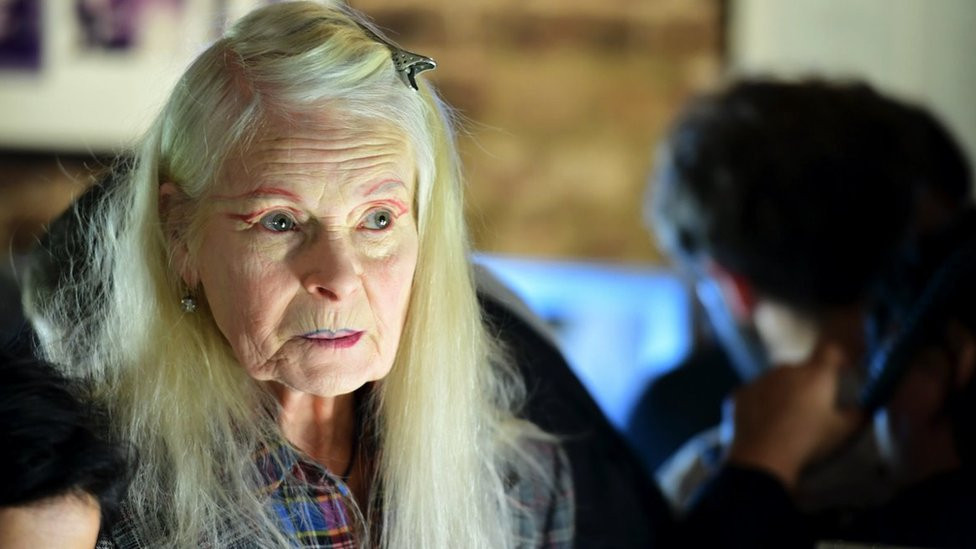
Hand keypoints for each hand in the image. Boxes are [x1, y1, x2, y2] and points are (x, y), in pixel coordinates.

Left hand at [725, 343, 865, 487]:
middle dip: (808, 383)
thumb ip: (858, 414)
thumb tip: (865, 407)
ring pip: (776, 381)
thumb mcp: (843, 431)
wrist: (763, 457)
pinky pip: (755, 394)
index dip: (838, 357)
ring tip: (785, 420)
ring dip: (782, 393)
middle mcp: (786, 369)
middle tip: (811, 409)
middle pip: (801, 369)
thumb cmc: (809, 441)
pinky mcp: (740, 393)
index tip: (842, 368)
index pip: (831, 351)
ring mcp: (760, 379)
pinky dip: (760, 404)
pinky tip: (763, 424)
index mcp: (815, 374)